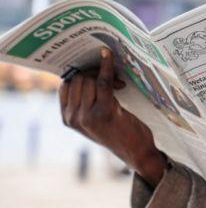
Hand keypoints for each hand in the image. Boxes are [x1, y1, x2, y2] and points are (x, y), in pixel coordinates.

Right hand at [59, 48, 166, 185]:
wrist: (136, 151)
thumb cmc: (118, 132)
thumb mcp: (94, 119)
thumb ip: (84, 101)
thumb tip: (85, 70)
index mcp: (67, 118)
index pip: (66, 85)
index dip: (81, 75)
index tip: (96, 75)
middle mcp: (72, 118)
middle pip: (77, 79)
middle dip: (94, 73)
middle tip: (114, 81)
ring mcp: (86, 116)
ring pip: (89, 79)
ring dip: (105, 75)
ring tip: (119, 84)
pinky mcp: (104, 111)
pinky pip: (102, 81)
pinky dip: (106, 66)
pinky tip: (108, 56)